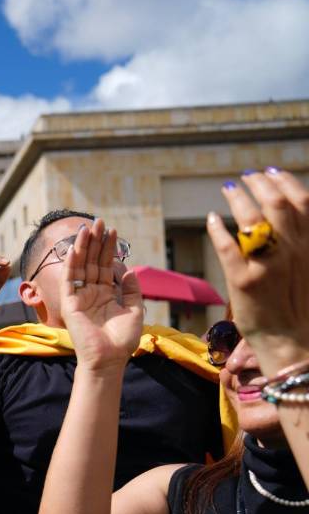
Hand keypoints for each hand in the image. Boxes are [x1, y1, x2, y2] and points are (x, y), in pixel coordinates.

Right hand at [59, 219, 143, 370]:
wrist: (109, 359)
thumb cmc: (122, 340)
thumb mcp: (135, 311)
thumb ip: (132, 291)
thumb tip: (129, 270)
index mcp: (105, 295)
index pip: (106, 266)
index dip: (109, 249)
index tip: (112, 231)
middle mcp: (90, 293)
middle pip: (93, 262)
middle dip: (96, 242)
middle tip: (100, 221)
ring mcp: (79, 297)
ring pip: (81, 266)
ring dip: (84, 246)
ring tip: (90, 227)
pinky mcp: (69, 303)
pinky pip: (69, 278)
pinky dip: (72, 262)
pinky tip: (76, 246)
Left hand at [207, 170, 308, 372]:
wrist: (291, 340)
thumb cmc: (300, 303)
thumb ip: (302, 239)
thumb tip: (291, 212)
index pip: (303, 201)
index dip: (284, 181)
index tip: (270, 173)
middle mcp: (293, 251)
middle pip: (276, 204)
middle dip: (259, 184)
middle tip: (246, 177)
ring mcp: (267, 266)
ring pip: (252, 220)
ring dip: (238, 199)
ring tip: (229, 189)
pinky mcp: (243, 281)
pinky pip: (227, 246)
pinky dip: (218, 228)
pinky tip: (213, 219)